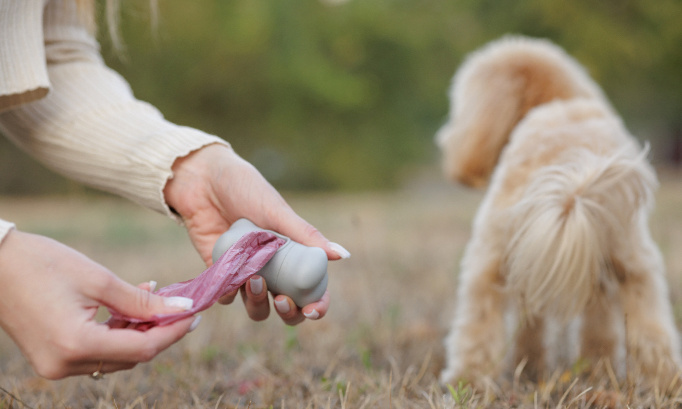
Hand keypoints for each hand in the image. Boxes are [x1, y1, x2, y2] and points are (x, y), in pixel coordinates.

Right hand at [0, 230, 199, 378]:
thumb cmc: (42, 263)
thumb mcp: (98, 279)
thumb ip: (142, 300)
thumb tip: (181, 309)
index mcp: (76, 345)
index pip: (142, 349)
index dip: (173, 332)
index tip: (195, 315)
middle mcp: (65, 364)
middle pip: (130, 356)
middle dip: (159, 331)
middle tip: (180, 306)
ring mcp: (56, 365)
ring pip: (116, 356)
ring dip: (139, 330)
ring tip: (155, 298)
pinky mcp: (52, 358)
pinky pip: (97, 351)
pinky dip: (117, 332)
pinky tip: (130, 306)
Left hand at [163, 144, 348, 323]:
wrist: (201, 178)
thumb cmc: (244, 187)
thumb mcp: (277, 211)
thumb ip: (307, 234)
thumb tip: (344, 255)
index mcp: (293, 253)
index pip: (312, 290)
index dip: (316, 306)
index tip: (311, 311)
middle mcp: (272, 268)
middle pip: (286, 307)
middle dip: (287, 313)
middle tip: (281, 300)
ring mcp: (245, 272)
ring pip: (257, 307)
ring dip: (258, 304)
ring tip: (253, 280)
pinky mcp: (219, 273)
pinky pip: (226, 295)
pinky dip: (229, 293)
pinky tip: (228, 276)